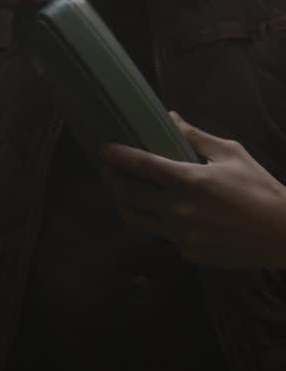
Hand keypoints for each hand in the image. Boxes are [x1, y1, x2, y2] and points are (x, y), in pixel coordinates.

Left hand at [100, 115, 285, 269]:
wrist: (281, 234)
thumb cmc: (259, 188)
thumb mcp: (231, 154)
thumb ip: (196, 136)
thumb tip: (171, 117)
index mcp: (188, 181)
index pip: (140, 166)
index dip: (117, 155)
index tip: (103, 148)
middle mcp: (178, 210)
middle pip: (128, 194)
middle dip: (112, 179)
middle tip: (107, 168)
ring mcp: (181, 236)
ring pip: (137, 218)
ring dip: (124, 202)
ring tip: (121, 190)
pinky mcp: (188, 253)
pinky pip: (162, 234)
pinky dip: (155, 220)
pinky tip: (160, 210)